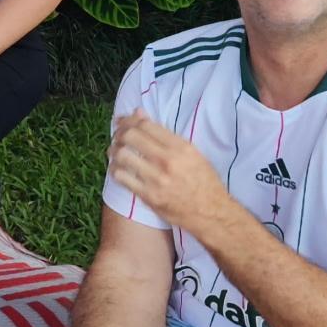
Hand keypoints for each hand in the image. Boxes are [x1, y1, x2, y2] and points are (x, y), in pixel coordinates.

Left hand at [108, 113, 235, 234]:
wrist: (212, 213)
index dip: (129, 120)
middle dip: (119, 133)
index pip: (146, 125)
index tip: (123, 122)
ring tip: (114, 151)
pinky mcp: (148, 196)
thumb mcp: (193, 154)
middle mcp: (168, 161)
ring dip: (114, 151)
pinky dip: (115, 169)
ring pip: (122, 155)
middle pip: (130, 137)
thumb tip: (140, 114)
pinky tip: (117, 168)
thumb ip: (166, 135)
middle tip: (117, 137)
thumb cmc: (204, 181)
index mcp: (181, 148)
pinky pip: (121, 177)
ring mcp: (157, 179)